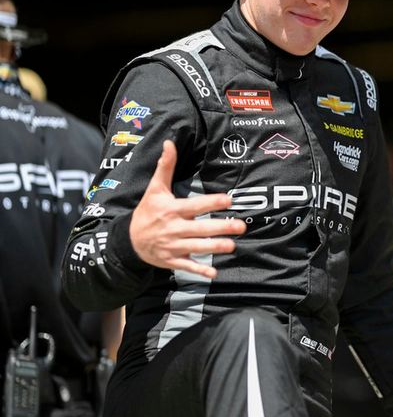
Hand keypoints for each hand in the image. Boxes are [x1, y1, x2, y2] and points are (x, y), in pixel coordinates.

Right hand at [129, 140, 245, 278]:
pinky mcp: (172, 260)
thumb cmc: (147, 211)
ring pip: (197, 247)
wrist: (128, 241)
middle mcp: (174, 228)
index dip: (211, 202)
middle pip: (200, 228)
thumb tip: (169, 143)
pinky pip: (187, 266)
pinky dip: (199, 270)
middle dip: (220, 228)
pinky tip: (214, 273)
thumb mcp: (154, 189)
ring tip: (232, 246)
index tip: (229, 199)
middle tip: (240, 226)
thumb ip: (165, 167)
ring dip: (214, 248)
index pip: (195, 206)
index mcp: (171, 210)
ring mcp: (173, 246)